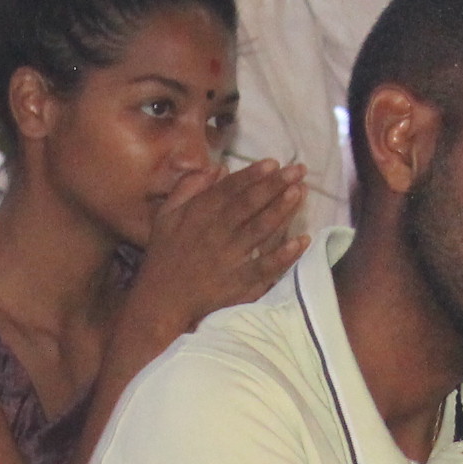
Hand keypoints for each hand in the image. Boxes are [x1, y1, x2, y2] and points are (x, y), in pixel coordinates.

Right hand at [123, 160, 311, 345]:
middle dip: (275, 185)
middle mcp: (216, 233)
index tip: (273, 162)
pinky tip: (301, 241)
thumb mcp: (166, 216)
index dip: (252, 175)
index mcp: (198, 215)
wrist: (161, 301)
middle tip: (298, 170)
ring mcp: (229, 258)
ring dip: (281, 210)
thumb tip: (217, 167)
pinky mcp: (239, 282)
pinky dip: (283, 255)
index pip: (229, 190)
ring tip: (299, 192)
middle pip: (249, 204)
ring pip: (259, 230)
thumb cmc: (165, 256)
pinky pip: (265, 267)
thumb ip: (188, 188)